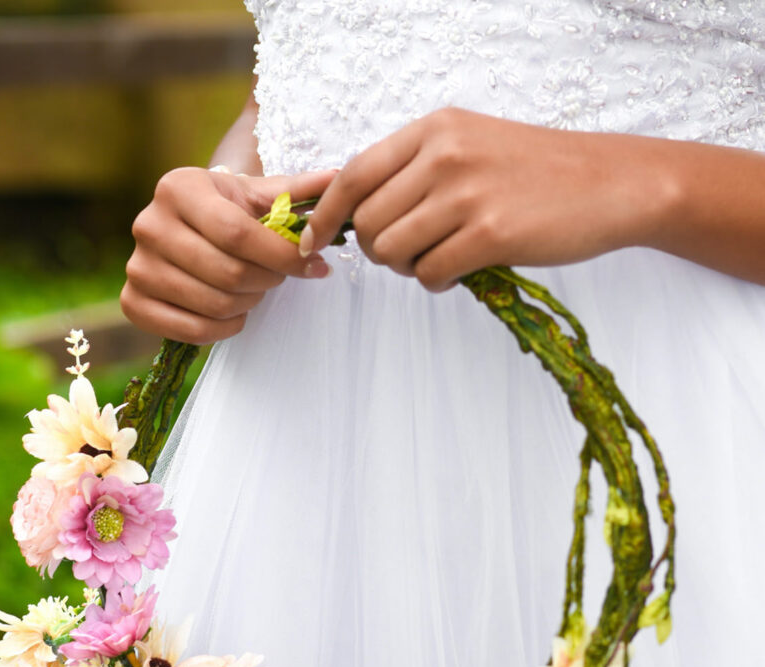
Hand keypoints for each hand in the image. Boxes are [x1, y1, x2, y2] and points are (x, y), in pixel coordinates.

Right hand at [121, 166, 336, 344]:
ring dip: (249, 304)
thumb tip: (339, 178)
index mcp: (178, 187)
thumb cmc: (228, 211)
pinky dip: (224, 329)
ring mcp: (137, 266)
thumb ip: (298, 191)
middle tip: (276, 277)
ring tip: (254, 290)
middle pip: (228, 273)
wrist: (184, 231)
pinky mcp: (133, 302)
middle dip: (268, 281)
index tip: (314, 265)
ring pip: (214, 304)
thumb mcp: (258, 195)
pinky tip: (234, 312)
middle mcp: (148, 224)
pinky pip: (192, 331)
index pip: (238, 233)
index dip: (282, 256)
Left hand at [301, 108, 669, 290]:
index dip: (324, 215)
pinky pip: (429, 274)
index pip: (352, 174)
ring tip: (440, 260)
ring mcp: (467, 193)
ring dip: (407, 268)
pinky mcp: (491, 233)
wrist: (610, 183)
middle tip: (408, 254)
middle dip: (376, 250)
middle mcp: (443, 155)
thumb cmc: (537, 171)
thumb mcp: (471, 145)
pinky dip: (438, 282)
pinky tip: (462, 271)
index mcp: (433, 129)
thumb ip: (418, 168)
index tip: (311, 241)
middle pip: (366, 222)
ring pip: (391, 251)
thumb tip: (360, 212)